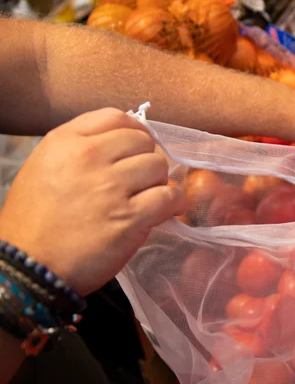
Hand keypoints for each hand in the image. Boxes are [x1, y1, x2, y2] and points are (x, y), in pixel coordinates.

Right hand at [0, 108, 185, 294]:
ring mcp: (112, 187)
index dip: (133, 133)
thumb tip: (124, 142)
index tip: (135, 150)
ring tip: (148, 198)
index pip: (117, 117)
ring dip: (159, 182)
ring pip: (159, 167)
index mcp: (65, 141)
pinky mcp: (130, 217)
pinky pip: (170, 196)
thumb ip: (81, 148)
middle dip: (146, 160)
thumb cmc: (36, 221)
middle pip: (143, 142)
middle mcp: (89, 158)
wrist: (31, 266)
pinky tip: (167, 210)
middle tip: (140, 182)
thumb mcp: (46, 167)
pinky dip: (174, 203)